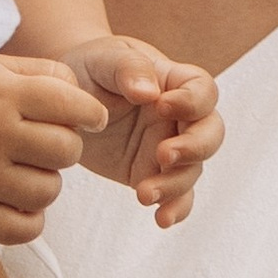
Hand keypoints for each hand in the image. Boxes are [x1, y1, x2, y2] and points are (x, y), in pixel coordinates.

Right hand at [0, 52, 109, 244]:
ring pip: (48, 192)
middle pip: (67, 152)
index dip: (92, 114)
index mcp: (2, 95)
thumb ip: (49, 75)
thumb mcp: (1, 67)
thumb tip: (91, 107)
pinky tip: (19, 200)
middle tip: (47, 144)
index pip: (70, 106)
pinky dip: (30, 220)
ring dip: (47, 182)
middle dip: (67, 148)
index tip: (91, 119)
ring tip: (26, 169)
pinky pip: (23, 230)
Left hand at [60, 34, 222, 226]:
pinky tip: (161, 219)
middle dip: (194, 148)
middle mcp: (179, 117)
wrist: (66, 98)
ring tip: (143, 193)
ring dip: (175, 184)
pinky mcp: (150, 172)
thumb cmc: (91, 67)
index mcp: (174, 82)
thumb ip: (128, 69)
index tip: (162, 106)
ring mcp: (168, 147)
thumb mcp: (105, 58)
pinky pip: (174, 195)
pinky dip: (174, 208)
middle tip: (163, 155)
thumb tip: (149, 92)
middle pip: (210, 134)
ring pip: (192, 170)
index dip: (192, 102)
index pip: (203, 91)